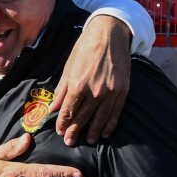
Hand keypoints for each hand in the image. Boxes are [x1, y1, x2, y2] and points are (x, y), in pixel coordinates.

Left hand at [51, 15, 131, 145]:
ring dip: (93, 131)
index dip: (63, 123)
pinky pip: (115, 113)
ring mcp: (110, 92)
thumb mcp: (69, 67)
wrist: (110, 34)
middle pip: (83, 117)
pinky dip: (110, 125)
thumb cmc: (85, 48)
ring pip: (100, 118)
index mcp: (78, 85)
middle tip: (69, 142)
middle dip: (74, 131)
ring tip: (88, 140)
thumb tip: (54, 108)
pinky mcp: (122, 91)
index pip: (68, 111)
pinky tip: (105, 132)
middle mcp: (94, 91)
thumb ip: (62, 90)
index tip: (60, 131)